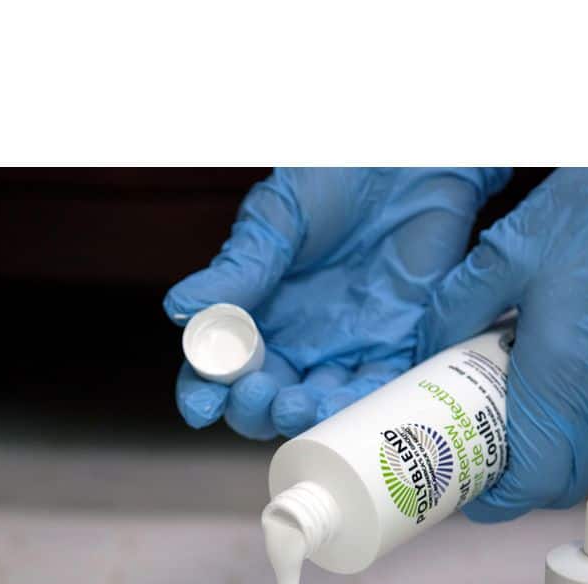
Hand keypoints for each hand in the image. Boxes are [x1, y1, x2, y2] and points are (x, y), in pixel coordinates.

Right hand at [165, 168, 510, 439]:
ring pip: (317, 406)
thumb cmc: (337, 181)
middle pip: (265, 402)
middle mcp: (299, 344)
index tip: (201, 406)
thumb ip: (238, 270)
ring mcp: (346, 350)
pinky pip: (375, 390)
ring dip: (302, 417)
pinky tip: (337, 403)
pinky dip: (355, 405)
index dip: (205, 394)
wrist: (408, 162)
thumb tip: (179, 310)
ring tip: (294, 405)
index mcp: (258, 318)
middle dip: (253, 412)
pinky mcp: (395, 347)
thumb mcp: (277, 221)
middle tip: (255, 395)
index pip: (220, 372)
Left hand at [424, 168, 587, 522]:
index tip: (471, 494)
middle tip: (489, 466)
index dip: (498, 501)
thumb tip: (427, 347)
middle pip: (566, 483)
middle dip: (524, 489)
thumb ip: (455, 309)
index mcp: (559, 387)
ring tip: (525, 437)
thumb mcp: (503, 258)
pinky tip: (566, 392)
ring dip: (561, 464)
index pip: (533, 482)